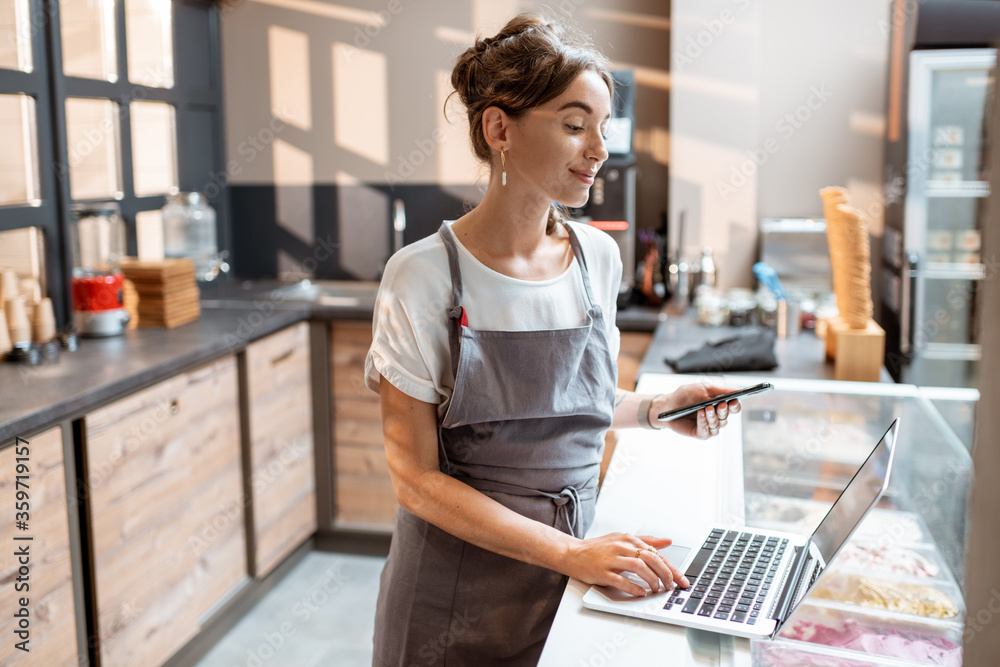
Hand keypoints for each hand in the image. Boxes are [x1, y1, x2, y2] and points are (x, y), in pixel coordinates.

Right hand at [562, 533, 687, 596]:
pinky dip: (634, 588)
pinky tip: (640, 593)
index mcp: (628, 539)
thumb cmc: (598, 548)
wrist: (572, 553)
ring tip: (656, 589)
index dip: (671, 568)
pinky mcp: (602, 571)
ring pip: (639, 568)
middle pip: (651, 559)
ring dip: (652, 581)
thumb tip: (667, 541)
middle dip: (666, 575)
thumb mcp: (622, 539)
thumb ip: (645, 541)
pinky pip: (621, 580)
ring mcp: (611, 559)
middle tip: (671, 586)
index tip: (681, 579)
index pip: (656, 553)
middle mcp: (621, 546)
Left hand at [650, 384, 741, 438]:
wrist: (667, 405)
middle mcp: (716, 418)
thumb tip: (738, 390)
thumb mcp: (703, 388)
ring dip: (713, 417)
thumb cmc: (685, 396)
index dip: (735, 405)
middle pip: (726, 417)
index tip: (734, 400)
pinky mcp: (699, 433)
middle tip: (721, 404)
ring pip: (717, 425)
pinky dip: (703, 422)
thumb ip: (720, 390)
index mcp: (719, 406)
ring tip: (708, 408)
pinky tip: (700, 413)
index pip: (733, 408)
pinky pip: (705, 431)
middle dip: (724, 410)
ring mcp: (708, 427)